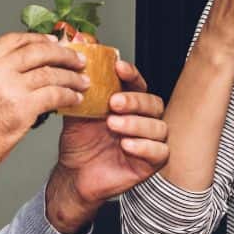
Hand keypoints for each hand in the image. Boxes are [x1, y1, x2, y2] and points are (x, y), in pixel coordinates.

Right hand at [0, 33, 87, 209]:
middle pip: (37, 50)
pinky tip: (75, 99)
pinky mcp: (21, 109)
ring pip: (50, 72)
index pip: (15, 39)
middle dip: (63, 53)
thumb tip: (25, 69)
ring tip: (83, 81)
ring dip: (71, 77)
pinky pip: (54, 94)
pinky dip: (69, 95)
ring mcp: (8, 88)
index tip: (54, 41)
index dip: (40, 39)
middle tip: (77, 59)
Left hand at [45, 60, 167, 233]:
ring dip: (137, 124)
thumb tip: (74, 58)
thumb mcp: (78, 112)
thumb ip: (81, 87)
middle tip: (114, 103)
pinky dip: (145, 147)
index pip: (138, 84)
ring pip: (159, 127)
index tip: (118, 68)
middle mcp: (142, 120)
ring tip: (114, 125)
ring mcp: (149, 141)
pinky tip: (126, 145)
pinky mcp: (150, 163)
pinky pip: (160, 152)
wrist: (73, 174)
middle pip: (153, 104)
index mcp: (128, 104)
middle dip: (134, 101)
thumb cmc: (80, 143)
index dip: (131, 75)